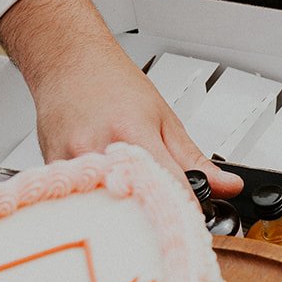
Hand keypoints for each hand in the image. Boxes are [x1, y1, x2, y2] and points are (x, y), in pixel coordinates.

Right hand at [0, 0, 242, 197]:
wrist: (69, 62)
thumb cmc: (113, 84)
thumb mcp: (164, 119)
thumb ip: (195, 160)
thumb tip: (228, 185)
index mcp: (133, 134)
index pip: (168, 188)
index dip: (185, 210)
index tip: (190, 220)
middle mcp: (99, 148)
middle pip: (132, 206)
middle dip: (151, 220)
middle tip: (161, 220)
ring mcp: (72, 161)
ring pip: (102, 210)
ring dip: (122, 217)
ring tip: (132, 205)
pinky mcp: (53, 170)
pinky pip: (78, 202)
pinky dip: (97, 206)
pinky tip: (105, 195)